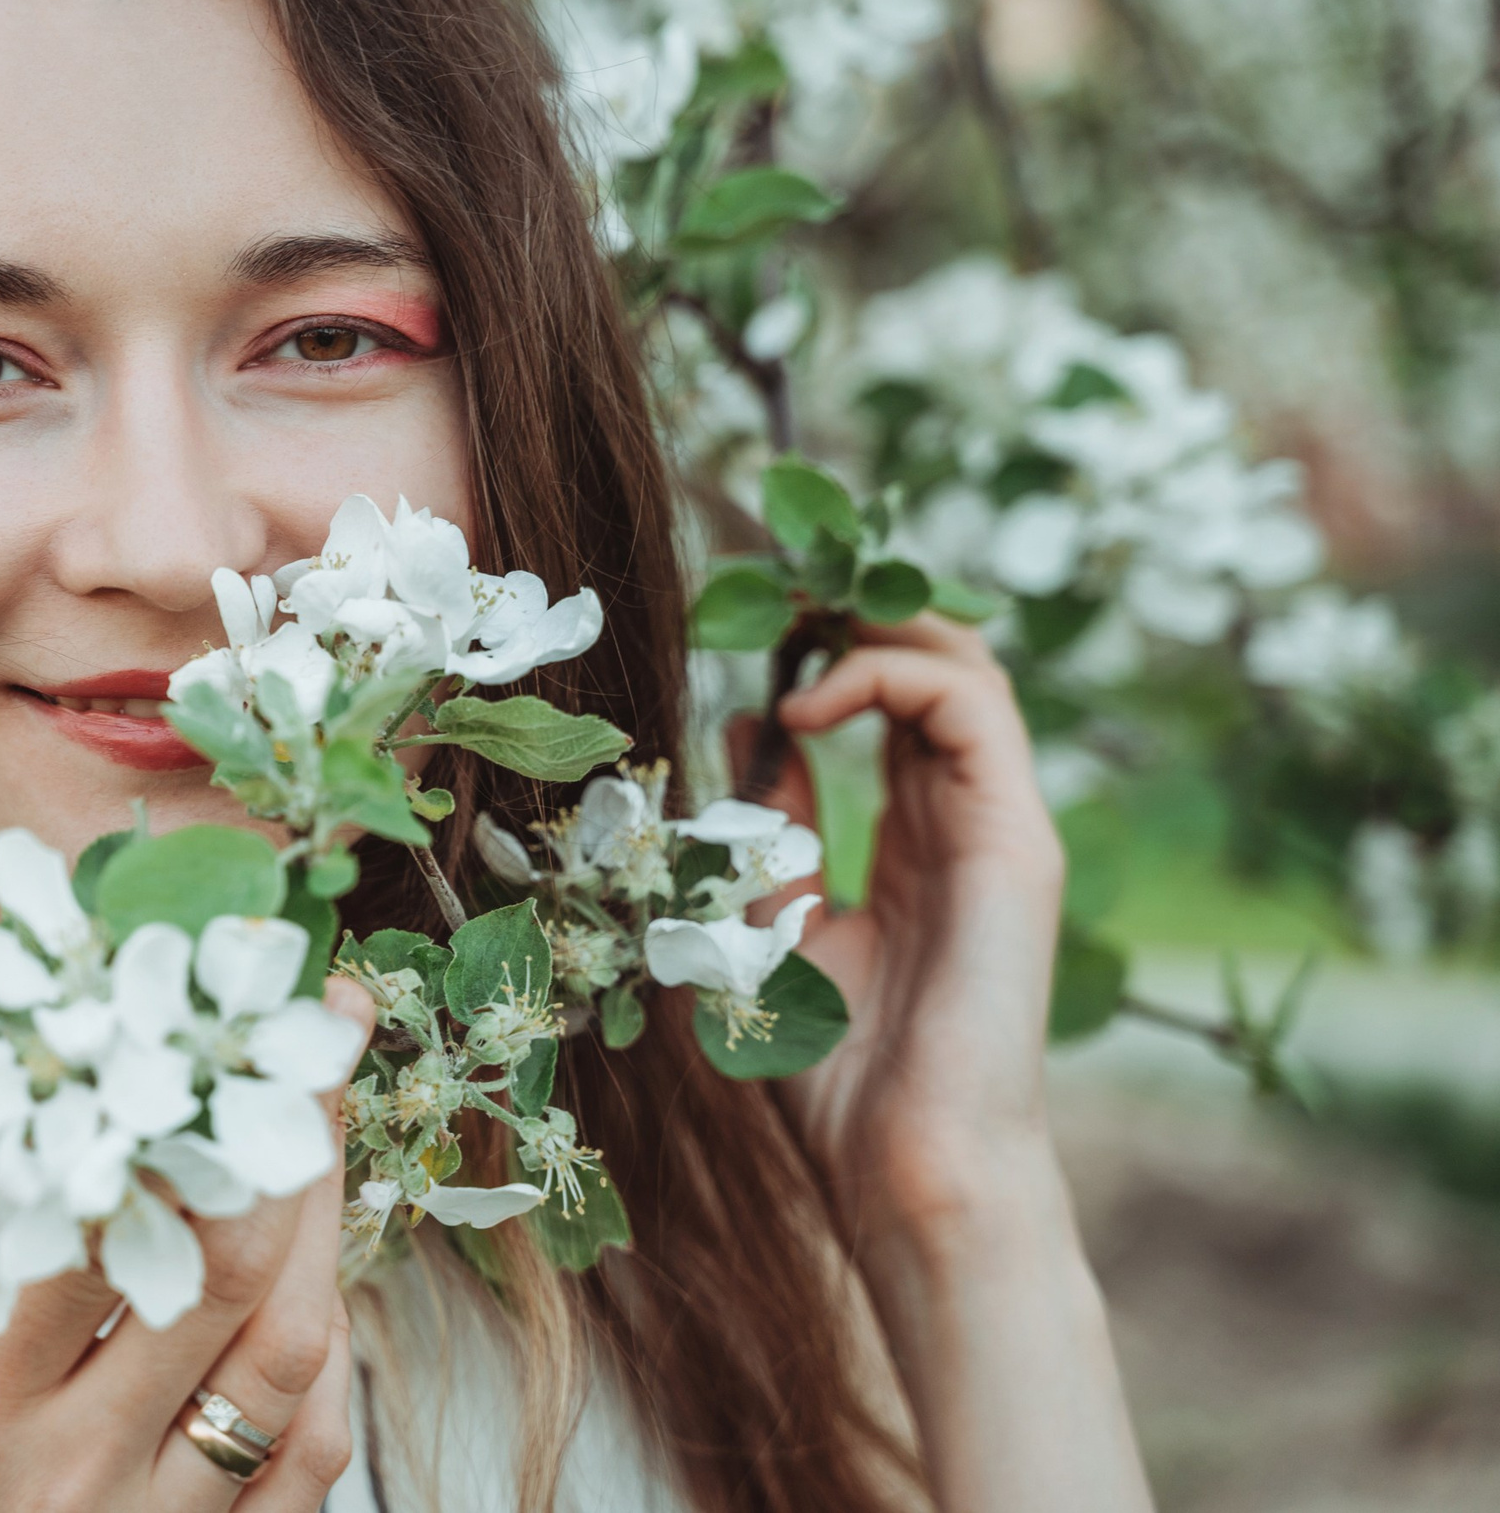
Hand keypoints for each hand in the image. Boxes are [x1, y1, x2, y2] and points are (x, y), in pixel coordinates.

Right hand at [0, 981, 371, 1512]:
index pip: (98, 1232)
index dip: (164, 1116)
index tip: (196, 1023)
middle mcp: (75, 1479)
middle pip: (228, 1278)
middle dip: (284, 1134)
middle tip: (309, 1028)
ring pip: (290, 1365)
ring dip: (324, 1234)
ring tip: (326, 1131)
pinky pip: (309, 1469)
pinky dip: (329, 1367)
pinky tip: (317, 1294)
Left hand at [756, 616, 1071, 1250]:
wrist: (902, 1166)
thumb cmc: (836, 1077)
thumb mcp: (768, 929)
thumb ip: (767, 833)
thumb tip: (745, 727)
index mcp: (915, 844)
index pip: (893, 703)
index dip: (828, 650)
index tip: (746, 628)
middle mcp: (964, 822)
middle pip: (937, 667)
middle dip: (854, 614)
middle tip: (771, 596)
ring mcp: (998, 827)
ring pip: (964, 667)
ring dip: (872, 628)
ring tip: (791, 632)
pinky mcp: (1016, 840)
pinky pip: (969, 706)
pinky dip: (887, 676)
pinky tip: (806, 705)